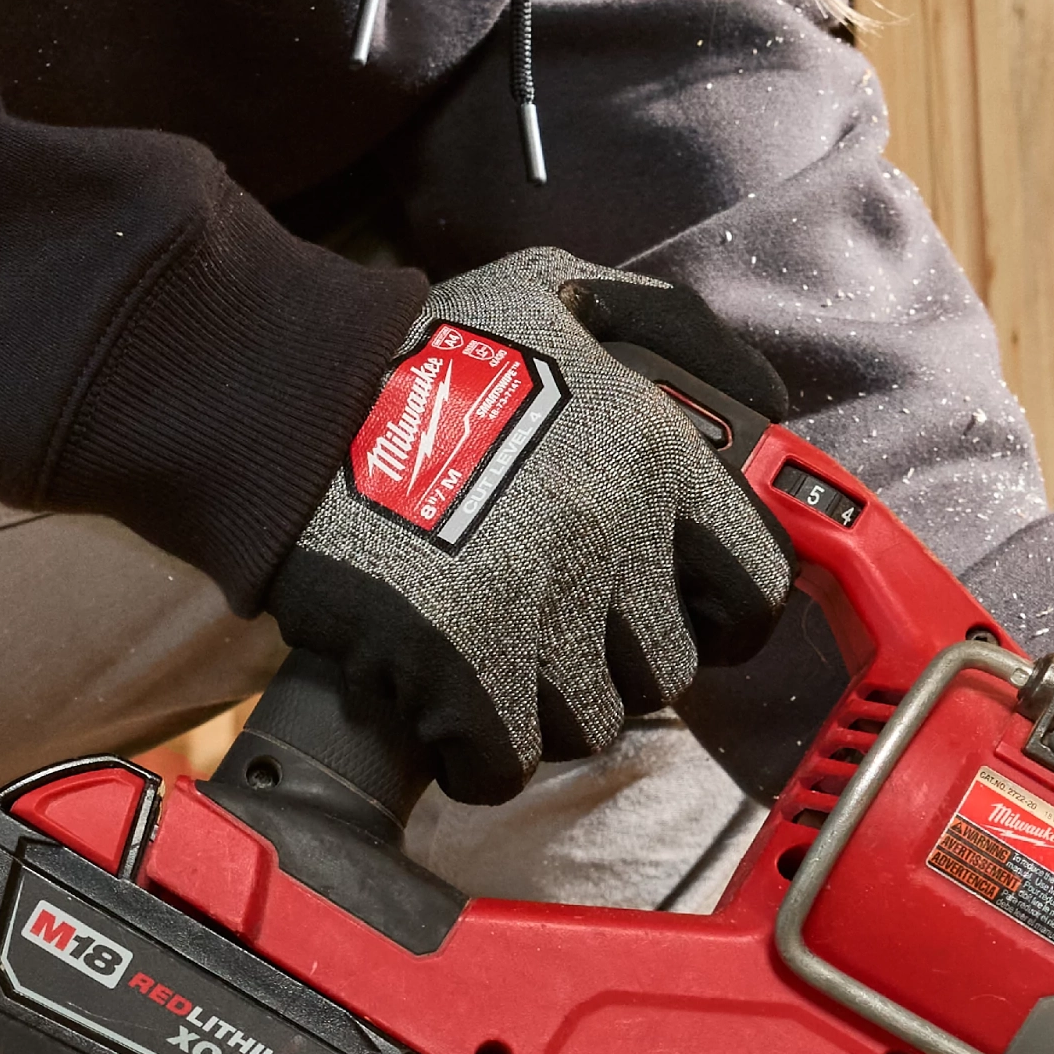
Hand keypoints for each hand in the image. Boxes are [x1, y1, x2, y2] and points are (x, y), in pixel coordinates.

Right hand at [266, 250, 792, 805]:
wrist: (287, 393)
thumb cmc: (420, 347)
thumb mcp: (560, 291)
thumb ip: (672, 329)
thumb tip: (766, 402)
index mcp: (652, 451)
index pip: (757, 583)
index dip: (723, 614)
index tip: (686, 617)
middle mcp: (614, 530)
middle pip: (669, 668)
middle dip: (621, 662)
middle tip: (560, 630)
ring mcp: (539, 602)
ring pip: (588, 721)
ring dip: (544, 706)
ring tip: (491, 656)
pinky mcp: (458, 662)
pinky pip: (504, 762)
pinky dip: (478, 754)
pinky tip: (446, 708)